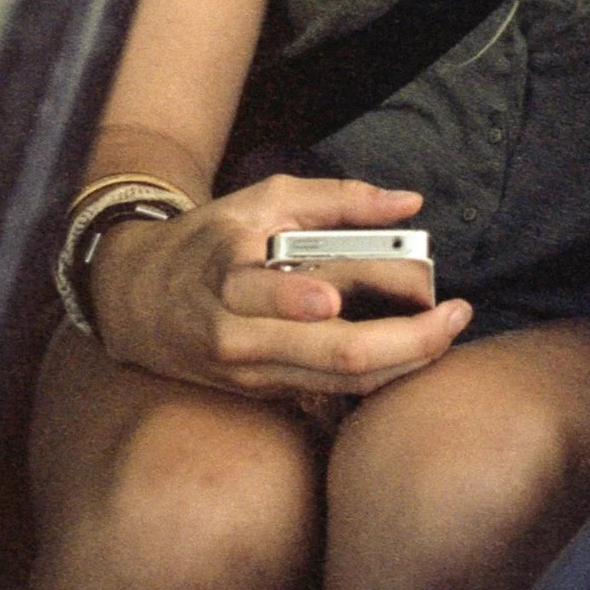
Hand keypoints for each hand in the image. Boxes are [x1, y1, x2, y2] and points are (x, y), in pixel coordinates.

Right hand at [86, 174, 472, 397]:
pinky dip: (378, 376)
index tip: (400, 284)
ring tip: (446, 332)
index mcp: (227, 273)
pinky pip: (331, 391)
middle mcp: (235, 332)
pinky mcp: (260, 392)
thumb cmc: (208, 240)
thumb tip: (409, 201)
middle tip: (456, 315)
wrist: (134, 300)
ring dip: (403, 361)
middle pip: (331, 351)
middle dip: (406, 340)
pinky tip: (414, 355)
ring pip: (339, 380)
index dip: (331, 294)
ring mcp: (248, 371)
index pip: (276, 290)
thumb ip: (338, 197)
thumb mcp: (262, 200)